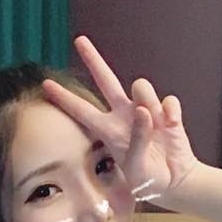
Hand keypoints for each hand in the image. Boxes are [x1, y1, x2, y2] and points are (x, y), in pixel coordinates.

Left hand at [42, 35, 198, 202]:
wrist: (175, 181)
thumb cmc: (149, 178)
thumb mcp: (137, 166)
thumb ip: (137, 138)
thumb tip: (142, 110)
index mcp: (109, 131)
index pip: (82, 111)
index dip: (65, 99)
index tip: (46, 85)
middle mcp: (124, 115)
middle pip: (106, 80)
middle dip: (93, 59)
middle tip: (79, 40)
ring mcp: (145, 110)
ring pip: (142, 86)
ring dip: (150, 104)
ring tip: (157, 130)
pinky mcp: (166, 110)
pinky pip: (168, 100)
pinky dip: (170, 113)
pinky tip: (171, 126)